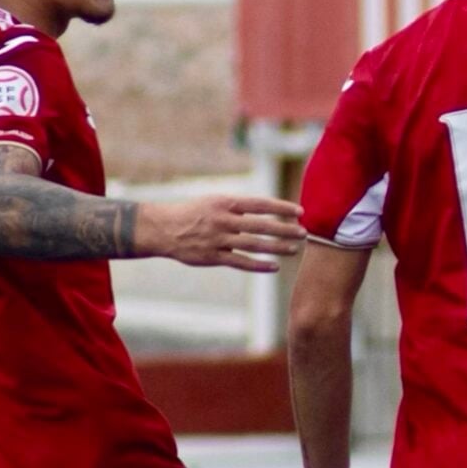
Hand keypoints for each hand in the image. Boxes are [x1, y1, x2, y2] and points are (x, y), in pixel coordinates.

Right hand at [138, 194, 304, 271]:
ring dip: (276, 247)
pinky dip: (259, 265)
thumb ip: (239, 206)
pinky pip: (240, 262)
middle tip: (303, 232)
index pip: (260, 204)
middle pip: (261, 225)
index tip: (300, 211)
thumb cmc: (194, 212)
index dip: (281, 207)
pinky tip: (274, 266)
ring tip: (294, 249)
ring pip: (254, 245)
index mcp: (225, 202)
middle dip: (284, 229)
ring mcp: (218, 240)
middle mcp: (224, 220)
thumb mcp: (215, 201)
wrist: (163, 229)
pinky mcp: (213, 257)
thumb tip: (268, 209)